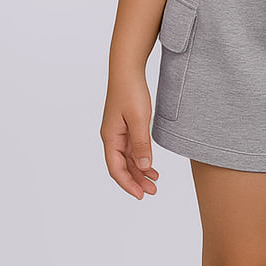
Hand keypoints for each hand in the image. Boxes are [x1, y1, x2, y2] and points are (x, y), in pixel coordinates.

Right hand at [101, 73, 160, 198]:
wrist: (128, 70)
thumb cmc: (130, 91)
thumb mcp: (139, 120)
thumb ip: (141, 145)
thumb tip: (143, 167)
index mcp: (110, 137)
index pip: (116, 169)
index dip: (128, 184)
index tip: (140, 195)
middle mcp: (111, 137)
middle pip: (121, 166)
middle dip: (136, 181)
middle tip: (152, 191)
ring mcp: (118, 132)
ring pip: (127, 159)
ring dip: (139, 171)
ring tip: (154, 182)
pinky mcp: (125, 126)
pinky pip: (131, 149)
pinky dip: (140, 159)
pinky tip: (151, 166)